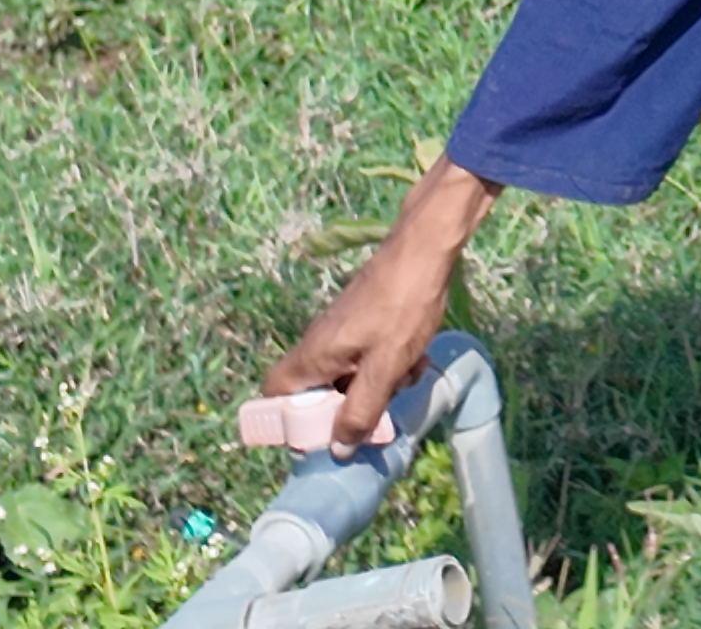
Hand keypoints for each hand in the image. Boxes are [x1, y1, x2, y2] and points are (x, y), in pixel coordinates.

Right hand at [262, 156, 503, 447]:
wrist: (425, 250)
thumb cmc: (402, 308)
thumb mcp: (385, 369)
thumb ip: (360, 412)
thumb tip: (336, 450)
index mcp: (313, 356)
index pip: (275, 395)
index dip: (290, 422)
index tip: (323, 438)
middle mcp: (319, 345)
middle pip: (317, 392)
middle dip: (349, 407)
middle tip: (380, 411)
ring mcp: (341, 332)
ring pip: (348, 376)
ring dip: (377, 386)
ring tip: (407, 376)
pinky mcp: (364, 323)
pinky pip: (367, 357)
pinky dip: (388, 364)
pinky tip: (416, 359)